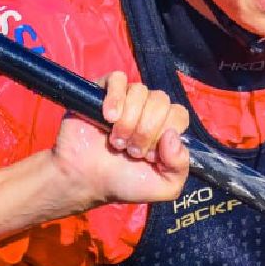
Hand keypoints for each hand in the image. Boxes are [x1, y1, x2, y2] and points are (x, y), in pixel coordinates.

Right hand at [0, 72, 189, 235]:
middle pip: (161, 101)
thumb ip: (180, 166)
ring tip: (117, 141)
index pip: (179, 114)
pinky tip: (109, 118)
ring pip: (140, 91)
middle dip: (146, 130)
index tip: (150, 155)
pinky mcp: (102, 92)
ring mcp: (125, 100)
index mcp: (164, 128)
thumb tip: (172, 135)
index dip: (165, 133)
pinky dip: (116, 98)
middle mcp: (147, 110)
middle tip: (131, 151)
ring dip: (129, 121)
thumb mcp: (163, 186)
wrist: (84, 180)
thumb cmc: (123, 182)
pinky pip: (118, 79)